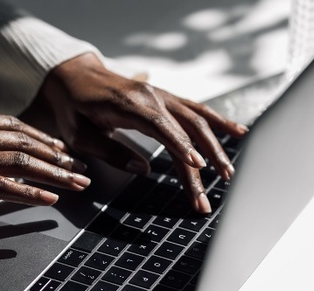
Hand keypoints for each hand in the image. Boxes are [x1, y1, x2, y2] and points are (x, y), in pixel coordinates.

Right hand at [0, 110, 89, 231]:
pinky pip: (5, 187)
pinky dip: (31, 193)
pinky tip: (51, 199)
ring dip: (54, 174)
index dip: (42, 137)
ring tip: (77, 184)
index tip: (62, 150)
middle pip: (23, 142)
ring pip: (21, 162)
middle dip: (57, 156)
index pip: (12, 124)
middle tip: (80, 168)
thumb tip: (10, 153)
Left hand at [22, 53, 247, 213]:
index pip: (161, 126)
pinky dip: (219, 122)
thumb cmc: (75, 108)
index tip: (197, 166)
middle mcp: (151, 97)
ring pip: (197, 120)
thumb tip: (143, 170)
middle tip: (211, 191)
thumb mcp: (80, 134)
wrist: (76, 77)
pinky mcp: (167, 100)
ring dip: (216, 147)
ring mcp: (162, 96)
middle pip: (186, 128)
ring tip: (229, 172)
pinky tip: (238, 133)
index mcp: (128, 104)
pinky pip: (197, 110)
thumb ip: (110, 150)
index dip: (180, 146)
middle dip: (203, 160)